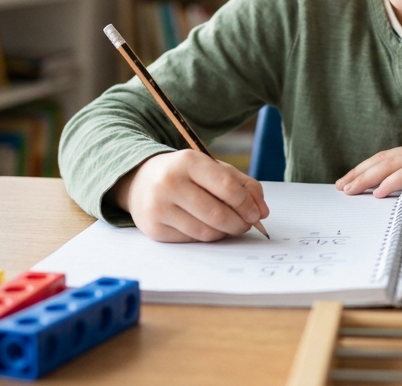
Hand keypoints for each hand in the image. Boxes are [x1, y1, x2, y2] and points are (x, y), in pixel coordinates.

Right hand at [114, 149, 268, 242]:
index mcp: (188, 161)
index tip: (257, 214)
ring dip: (225, 232)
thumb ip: (242, 184)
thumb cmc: (184, 174)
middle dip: (240, 223)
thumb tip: (262, 211)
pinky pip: (192, 240)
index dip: (247, 204)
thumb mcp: (211, 168)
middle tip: (247, 225)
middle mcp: (170, 183)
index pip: (227, 187)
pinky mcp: (154, 229)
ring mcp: (159, 207)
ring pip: (206, 231)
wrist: (139, 181)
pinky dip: (206, 236)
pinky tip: (208, 227)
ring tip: (229, 226)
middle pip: (217, 214)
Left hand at [336, 139, 401, 199]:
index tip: (351, 179)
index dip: (367, 167)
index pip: (388, 157)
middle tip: (342, 186)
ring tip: (351, 189)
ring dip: (366, 178)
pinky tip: (378, 193)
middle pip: (382, 159)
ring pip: (388, 165)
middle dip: (359, 172)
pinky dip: (390, 182)